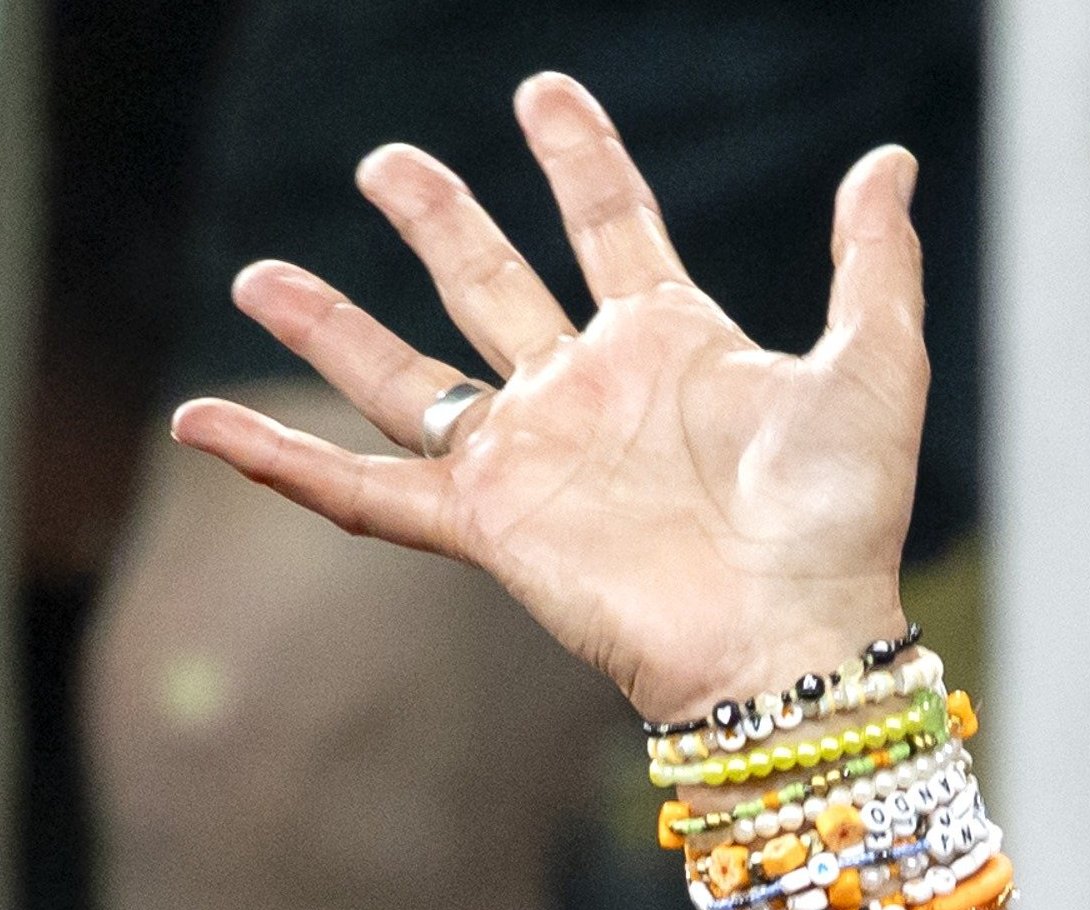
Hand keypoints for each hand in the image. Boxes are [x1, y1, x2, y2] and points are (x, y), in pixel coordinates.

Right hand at [166, 73, 921, 717]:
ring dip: (333, 324)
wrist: (798, 637)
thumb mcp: (875, 367)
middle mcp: (588, 395)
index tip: (542, 92)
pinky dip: (277, 461)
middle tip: (386, 161)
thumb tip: (892, 160)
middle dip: (439, 220)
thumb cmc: (843, 521)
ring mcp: (532, 460)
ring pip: (407, 373)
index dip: (579, 158)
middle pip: (491, 283)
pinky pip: (363, 488)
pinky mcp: (490, 525)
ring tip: (257, 273)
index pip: (611, 225)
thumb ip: (874, 261)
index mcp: (673, 347)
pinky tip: (198, 429)